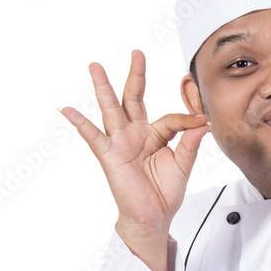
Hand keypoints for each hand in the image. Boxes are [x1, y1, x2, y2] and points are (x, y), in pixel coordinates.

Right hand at [58, 50, 209, 270]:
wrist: (152, 217)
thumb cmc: (164, 192)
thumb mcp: (183, 164)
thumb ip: (190, 142)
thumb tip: (202, 121)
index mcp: (155, 135)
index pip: (170, 118)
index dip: (187, 118)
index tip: (201, 120)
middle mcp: (135, 134)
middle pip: (134, 98)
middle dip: (135, 75)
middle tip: (137, 52)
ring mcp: (120, 142)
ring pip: (111, 109)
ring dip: (104, 87)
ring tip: (95, 66)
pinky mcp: (109, 155)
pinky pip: (93, 136)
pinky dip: (80, 122)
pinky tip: (67, 109)